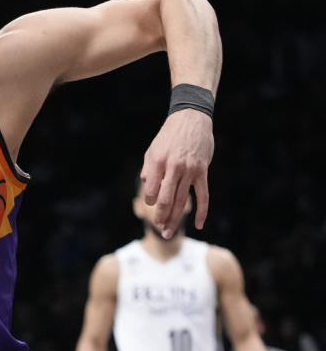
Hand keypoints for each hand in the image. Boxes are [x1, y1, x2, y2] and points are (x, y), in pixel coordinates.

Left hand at [141, 109, 213, 237]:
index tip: (151, 205)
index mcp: (158, 162)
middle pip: (167, 200)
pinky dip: (202, 212)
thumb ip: (149, 169)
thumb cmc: (169, 136)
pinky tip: (199, 225)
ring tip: (170, 232)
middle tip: (160, 231)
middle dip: (162, 218)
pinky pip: (203, 195)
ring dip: (176, 218)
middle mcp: (173, 167)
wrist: (191, 118)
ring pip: (182, 200)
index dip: (150, 201)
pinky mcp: (202, 171)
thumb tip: (147, 185)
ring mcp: (189, 170)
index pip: (152, 191)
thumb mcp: (153, 150)